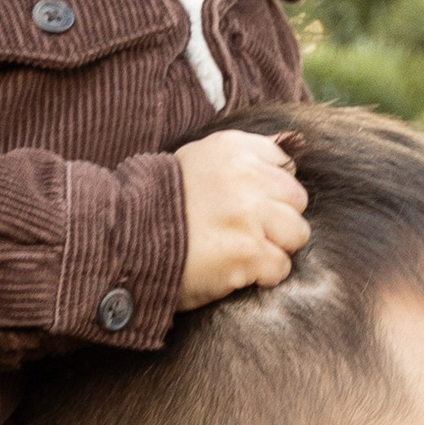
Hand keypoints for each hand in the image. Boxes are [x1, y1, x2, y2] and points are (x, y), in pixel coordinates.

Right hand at [175, 129, 310, 307]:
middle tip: (244, 232)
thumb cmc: (162, 206)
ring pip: (297, 233)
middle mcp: (245, 176)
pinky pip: (281, 266)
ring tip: (241, 251)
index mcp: (233, 149)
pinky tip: (236, 270)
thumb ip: (242, 159)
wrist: (126, 240)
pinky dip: (263, 276)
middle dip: (278, 219)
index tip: (245, 205)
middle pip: (297, 199)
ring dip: (275, 248)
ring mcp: (249, 214)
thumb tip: (290, 155)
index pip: (284, 165)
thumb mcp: (199, 160)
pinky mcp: (249, 251)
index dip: (270, 191)